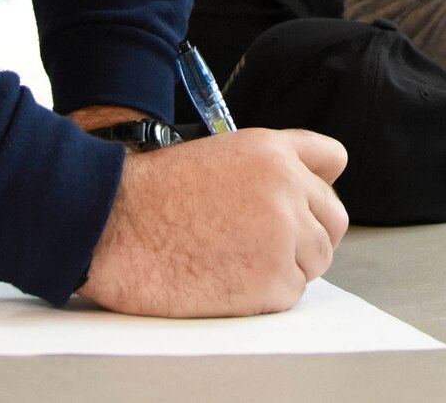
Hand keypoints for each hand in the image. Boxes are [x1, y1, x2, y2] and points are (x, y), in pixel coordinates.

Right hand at [77, 128, 348, 317]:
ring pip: (314, 262)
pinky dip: (262, 295)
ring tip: (232, 260)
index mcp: (272, 151)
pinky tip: (223, 279)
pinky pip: (289, 294)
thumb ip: (264, 167)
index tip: (304, 202)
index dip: (315, 185)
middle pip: (333, 222)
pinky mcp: (273, 281)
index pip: (331, 160)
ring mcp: (284, 235)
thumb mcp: (214, 155)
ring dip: (284, 266)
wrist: (112, 224)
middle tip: (264, 245)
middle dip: (307, 236)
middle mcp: (288, 188)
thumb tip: (300, 193)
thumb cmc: (150, 194)